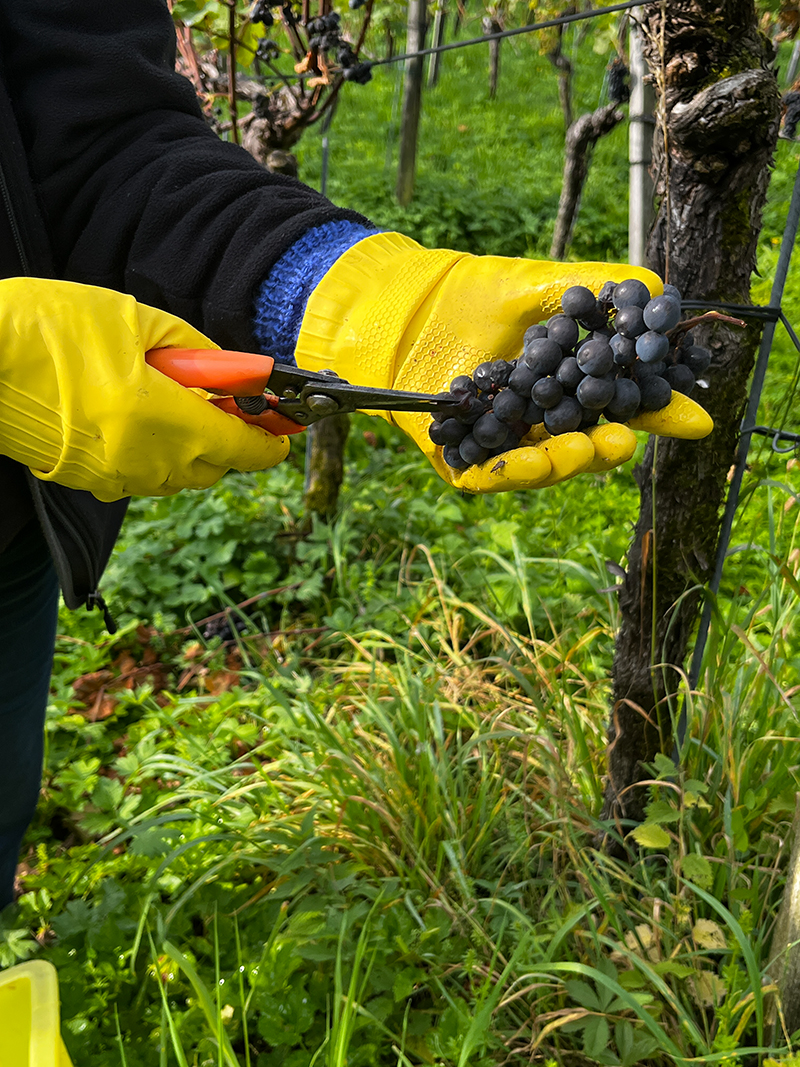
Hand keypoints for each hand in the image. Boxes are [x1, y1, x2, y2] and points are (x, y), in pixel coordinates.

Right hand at [0, 278, 289, 500]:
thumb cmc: (48, 328)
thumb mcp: (135, 321)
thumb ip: (197, 352)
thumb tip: (237, 371)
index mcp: (165, 421)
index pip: (241, 448)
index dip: (269, 442)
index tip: (282, 432)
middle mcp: (146, 461)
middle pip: (213, 467)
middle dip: (226, 439)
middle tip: (220, 400)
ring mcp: (114, 477)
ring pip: (177, 475)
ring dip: (188, 446)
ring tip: (163, 398)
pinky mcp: (87, 481)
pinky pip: (140, 476)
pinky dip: (151, 453)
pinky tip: (130, 416)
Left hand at [294, 233, 711, 491]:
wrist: (397, 306)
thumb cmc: (469, 294)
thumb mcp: (539, 286)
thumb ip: (593, 288)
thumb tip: (656, 292)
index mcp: (567, 385)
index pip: (620, 405)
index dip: (656, 414)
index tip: (695, 421)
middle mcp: (540, 419)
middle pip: (587, 445)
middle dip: (609, 448)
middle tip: (626, 441)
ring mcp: (502, 444)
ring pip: (544, 466)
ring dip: (567, 462)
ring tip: (583, 449)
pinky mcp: (462, 461)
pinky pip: (492, 476)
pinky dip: (511, 471)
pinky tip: (530, 459)